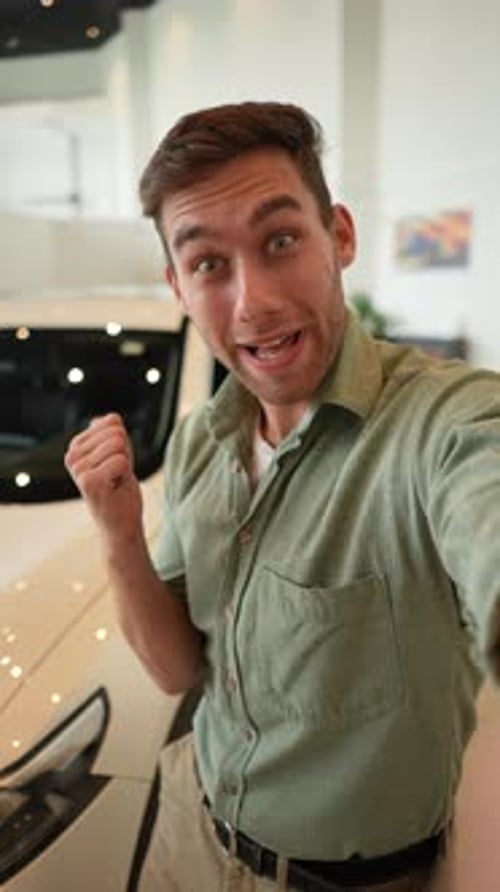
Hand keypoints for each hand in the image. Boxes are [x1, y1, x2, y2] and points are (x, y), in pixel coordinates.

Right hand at [64, 413, 142, 546]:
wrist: (121, 525)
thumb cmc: (120, 491)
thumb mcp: (118, 456)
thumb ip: (112, 435)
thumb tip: (105, 419)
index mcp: (76, 447)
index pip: (113, 422)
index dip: (124, 445)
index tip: (116, 466)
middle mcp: (72, 456)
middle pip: (116, 433)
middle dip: (126, 455)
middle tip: (117, 477)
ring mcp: (78, 469)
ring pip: (119, 445)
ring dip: (125, 466)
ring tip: (115, 483)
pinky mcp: (87, 481)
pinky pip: (121, 461)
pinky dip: (125, 476)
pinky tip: (114, 490)